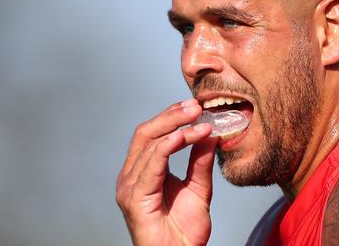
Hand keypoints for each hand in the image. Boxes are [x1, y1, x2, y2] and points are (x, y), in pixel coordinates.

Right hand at [116, 99, 217, 245]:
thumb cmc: (184, 232)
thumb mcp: (198, 188)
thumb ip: (200, 161)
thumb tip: (209, 132)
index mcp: (141, 172)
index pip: (151, 134)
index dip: (172, 117)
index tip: (196, 107)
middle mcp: (130, 177)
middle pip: (145, 132)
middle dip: (172, 115)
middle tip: (196, 106)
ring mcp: (129, 186)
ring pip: (148, 142)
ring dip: (176, 127)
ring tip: (199, 119)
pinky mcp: (134, 197)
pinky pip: (152, 162)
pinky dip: (169, 145)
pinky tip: (187, 136)